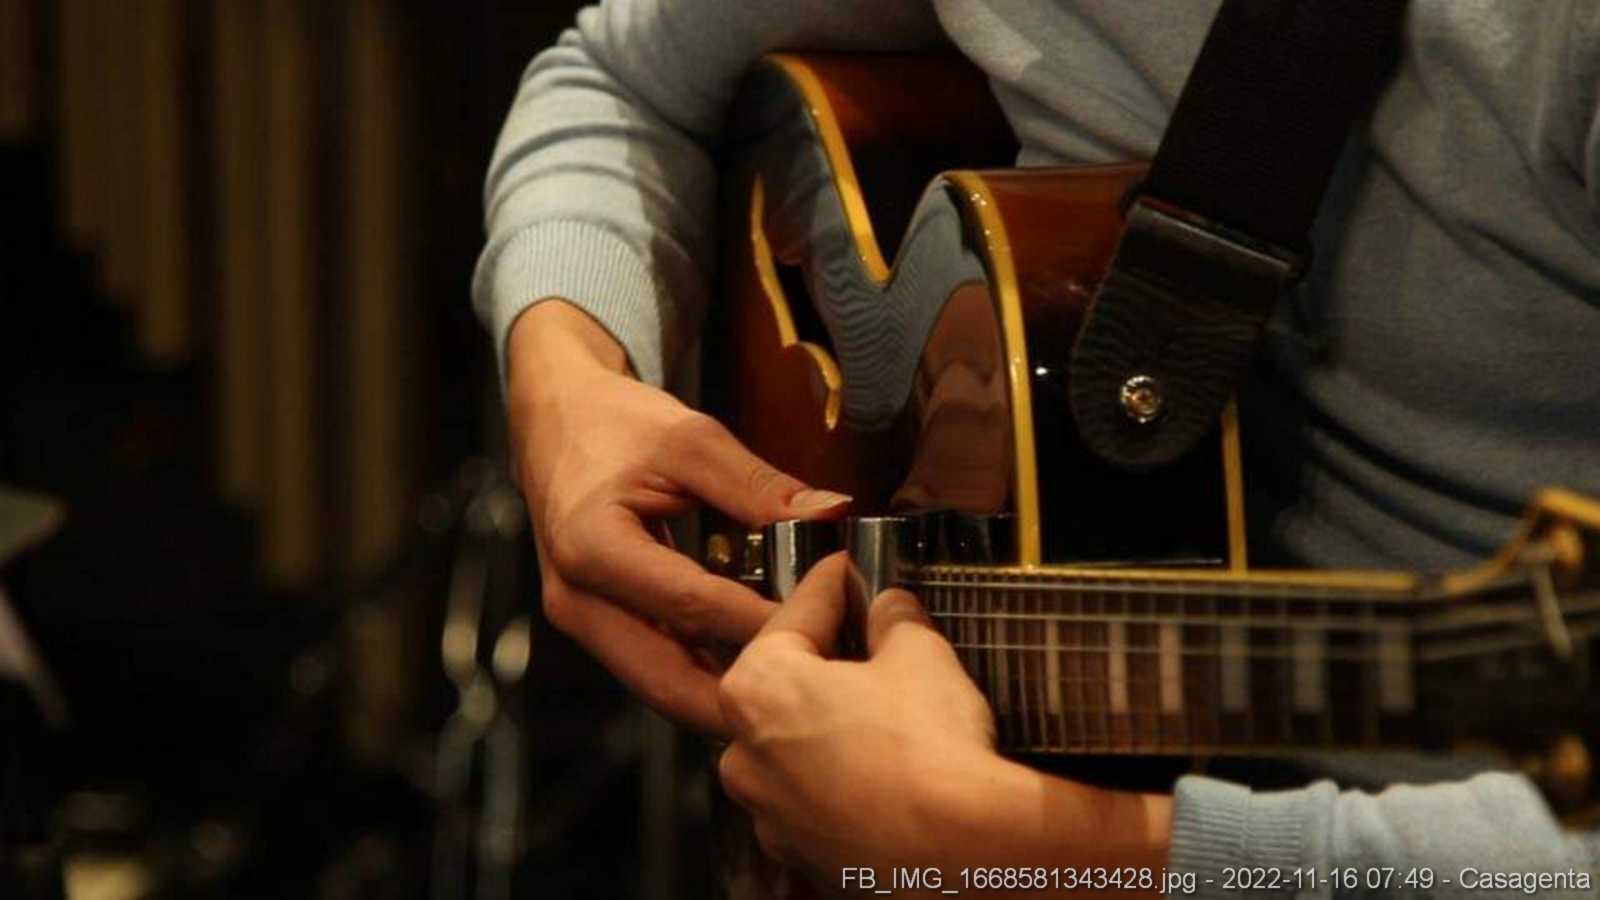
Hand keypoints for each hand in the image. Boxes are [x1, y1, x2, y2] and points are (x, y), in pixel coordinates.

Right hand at [505, 301, 850, 734]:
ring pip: (663, 689)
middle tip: (819, 688)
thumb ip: (757, 484)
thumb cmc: (613, 422)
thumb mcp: (689, 438)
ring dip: (729, 695)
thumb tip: (829, 514)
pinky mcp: (597, 627)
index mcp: (591, 547)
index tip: (827, 624)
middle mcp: (576, 600)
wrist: (555, 419)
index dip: (762, 622)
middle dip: (747, 694)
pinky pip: (656, 670)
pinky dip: (708, 675)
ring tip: (799, 684)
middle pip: (671, 681)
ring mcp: (582, 621)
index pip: (691, 606)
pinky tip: (760, 665)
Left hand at [717, 553, 1171, 896]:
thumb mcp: (920, 654)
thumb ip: (895, 621)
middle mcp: (744, 754)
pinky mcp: (801, 856)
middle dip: (825, 663)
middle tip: (869, 641)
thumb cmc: (928, 749)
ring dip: (829, 727)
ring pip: (795, 749)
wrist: (960, 851)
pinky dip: (842, 782)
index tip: (846, 570)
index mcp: (757, 688)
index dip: (831, 585)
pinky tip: (884, 770)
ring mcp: (769, 813)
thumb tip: (892, 608)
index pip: (795, 612)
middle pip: (783, 686)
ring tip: (885, 713)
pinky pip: (816, 801)